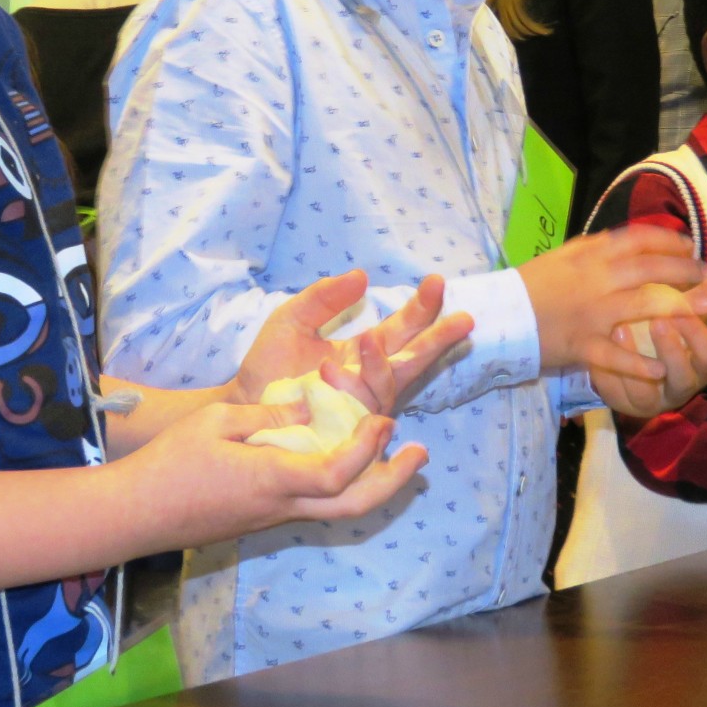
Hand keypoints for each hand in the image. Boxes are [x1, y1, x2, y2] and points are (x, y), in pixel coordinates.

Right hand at [128, 398, 429, 550]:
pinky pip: (317, 504)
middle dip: (394, 481)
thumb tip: (308, 405)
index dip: (367, 450)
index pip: (336, 473)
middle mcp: (283, 504)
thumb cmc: (170, 463)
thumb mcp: (217, 423)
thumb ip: (268, 415)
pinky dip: (344, 483)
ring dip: (374, 483)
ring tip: (393, 453)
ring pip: (340, 509)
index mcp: (272, 478)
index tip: (384, 421)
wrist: (137, 514)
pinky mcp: (266, 517)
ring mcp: (275, 516)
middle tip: (420, 454)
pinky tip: (345, 457)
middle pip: (355, 506)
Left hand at [230, 271, 472, 410]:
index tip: (436, 282)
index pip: (402, 328)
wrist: (242, 403)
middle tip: (464, 318)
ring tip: (366, 339)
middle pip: (414, 359)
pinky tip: (335, 371)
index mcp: (364, 351)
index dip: (422, 307)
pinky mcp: (346, 430)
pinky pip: (360, 412)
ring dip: (379, 362)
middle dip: (438, 340)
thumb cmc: (270, 364)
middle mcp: (370, 380)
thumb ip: (324, 297)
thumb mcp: (292, 317)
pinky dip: (352, 388)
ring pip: (388, 386)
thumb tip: (362, 275)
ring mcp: (361, 407)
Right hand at [519, 226, 706, 370]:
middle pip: (649, 270)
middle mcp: (595, 280)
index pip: (638, 240)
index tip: (690, 246)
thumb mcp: (563, 256)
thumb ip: (594, 248)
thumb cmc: (531, 285)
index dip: (669, 242)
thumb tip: (626, 240)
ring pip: (642, 306)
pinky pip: (614, 355)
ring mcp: (590, 313)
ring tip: (703, 312)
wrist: (498, 315)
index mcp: (589, 255)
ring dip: (677, 308)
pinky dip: (638, 364)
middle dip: (684, 271)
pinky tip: (660, 370)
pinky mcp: (581, 345)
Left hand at [590, 305, 706, 418]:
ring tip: (620, 327)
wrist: (631, 364)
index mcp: (699, 365)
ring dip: (633, 361)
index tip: (684, 308)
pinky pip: (614, 393)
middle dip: (671, 350)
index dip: (698, 334)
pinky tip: (598, 347)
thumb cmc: (664, 333)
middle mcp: (678, 387)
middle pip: (682, 378)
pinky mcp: (621, 402)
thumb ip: (706, 297)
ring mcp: (650, 399)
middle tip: (656, 320)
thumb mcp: (684, 317)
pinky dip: (606, 372)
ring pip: (645, 393)